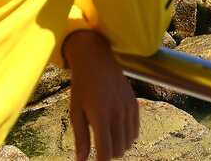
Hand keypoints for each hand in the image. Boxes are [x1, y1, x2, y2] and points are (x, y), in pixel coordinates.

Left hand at [64, 31, 137, 160]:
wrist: (96, 59)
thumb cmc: (82, 86)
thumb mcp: (75, 111)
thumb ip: (81, 137)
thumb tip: (81, 160)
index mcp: (100, 115)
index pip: (105, 151)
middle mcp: (117, 113)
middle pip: (118, 150)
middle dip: (108, 154)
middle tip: (99, 147)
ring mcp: (128, 108)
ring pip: (128, 142)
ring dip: (118, 146)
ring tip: (106, 138)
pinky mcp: (134, 104)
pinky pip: (135, 131)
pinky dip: (127, 136)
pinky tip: (116, 131)